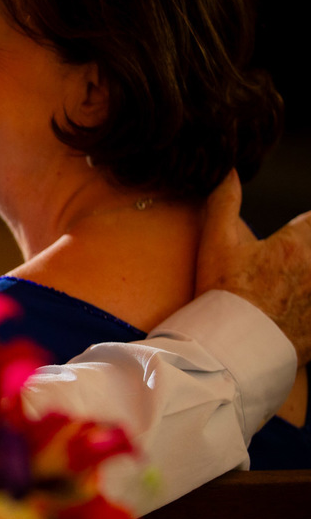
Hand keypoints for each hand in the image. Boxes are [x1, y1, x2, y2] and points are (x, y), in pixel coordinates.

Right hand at [197, 170, 310, 362]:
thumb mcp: (216, 244)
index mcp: (298, 244)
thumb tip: (228, 170)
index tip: (291, 240)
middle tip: (283, 268)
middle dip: (305, 252)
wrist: (231, 348)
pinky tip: (300, 306)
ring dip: (307, 278)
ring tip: (291, 286)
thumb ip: (224, 202)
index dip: (305, 228)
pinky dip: (310, 305)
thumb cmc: (223, 295)